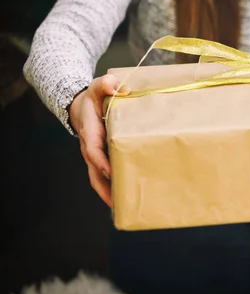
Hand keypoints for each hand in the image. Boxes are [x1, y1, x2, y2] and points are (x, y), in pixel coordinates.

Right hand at [68, 74, 128, 206]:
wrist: (80, 106)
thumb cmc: (93, 98)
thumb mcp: (97, 87)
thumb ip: (104, 85)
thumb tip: (114, 85)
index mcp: (90, 132)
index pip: (93, 149)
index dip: (100, 160)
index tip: (109, 171)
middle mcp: (90, 148)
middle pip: (94, 172)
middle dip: (104, 187)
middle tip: (118, 202)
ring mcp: (94, 156)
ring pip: (98, 179)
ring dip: (108, 193)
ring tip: (123, 208)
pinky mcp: (101, 160)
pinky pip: (104, 177)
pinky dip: (112, 188)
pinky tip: (125, 199)